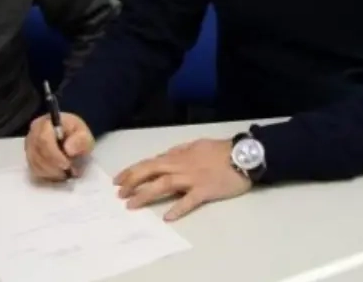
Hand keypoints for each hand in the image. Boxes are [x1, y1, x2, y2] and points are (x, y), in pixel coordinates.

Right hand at [25, 112, 93, 180]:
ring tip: (65, 173)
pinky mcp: (29, 158)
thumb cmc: (76, 135)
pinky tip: (58, 174)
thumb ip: (80, 140)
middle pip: (37, 153)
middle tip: (68, 172)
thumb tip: (69, 150)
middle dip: (53, 166)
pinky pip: (34, 170)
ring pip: (35, 163)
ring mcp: (29, 146)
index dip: (54, 154)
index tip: (67, 164)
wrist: (71, 139)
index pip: (43, 139)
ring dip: (51, 172)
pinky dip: (47, 175)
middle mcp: (33, 133)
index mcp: (46, 122)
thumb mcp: (84, 135)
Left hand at [115, 138, 251, 221]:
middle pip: (151, 171)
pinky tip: (167, 217)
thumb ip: (179, 151)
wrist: (244, 155)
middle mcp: (181, 165)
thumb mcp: (196, 145)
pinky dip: (178, 208)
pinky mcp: (205, 190)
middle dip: (132, 181)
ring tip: (131, 204)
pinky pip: (189, 201)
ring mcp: (192, 178)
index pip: (150, 162)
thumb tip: (163, 158)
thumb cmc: (221, 150)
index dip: (132, 170)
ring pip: (164, 184)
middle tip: (118, 193)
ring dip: (145, 194)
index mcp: (179, 155)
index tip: (118, 179)